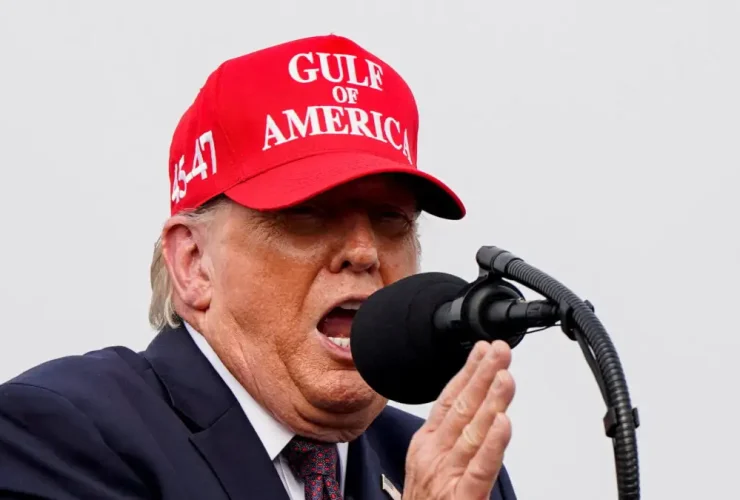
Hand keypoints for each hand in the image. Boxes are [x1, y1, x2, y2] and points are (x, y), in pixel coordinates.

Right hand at [403, 340, 514, 499]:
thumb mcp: (431, 464)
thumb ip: (452, 437)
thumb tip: (478, 411)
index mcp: (427, 444)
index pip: (450, 399)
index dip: (468, 371)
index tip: (484, 350)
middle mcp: (434, 455)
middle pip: (462, 408)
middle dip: (483, 375)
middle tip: (501, 351)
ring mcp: (445, 476)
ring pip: (472, 432)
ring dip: (491, 401)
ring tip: (505, 377)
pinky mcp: (461, 499)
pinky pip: (480, 468)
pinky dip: (493, 444)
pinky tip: (504, 424)